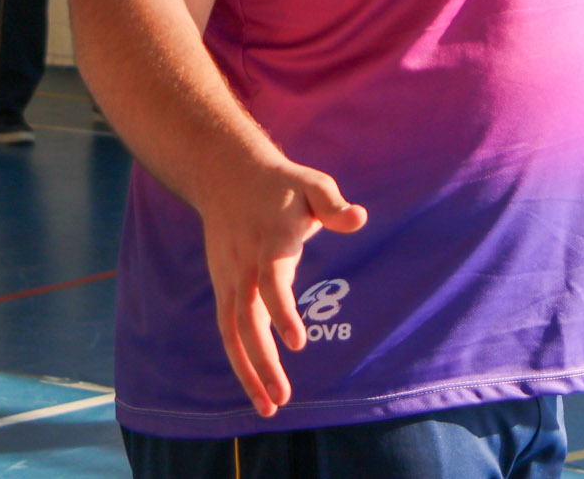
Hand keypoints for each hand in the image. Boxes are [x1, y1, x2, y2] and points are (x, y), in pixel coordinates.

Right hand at [199, 157, 366, 417]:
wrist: (227, 175)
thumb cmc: (283, 186)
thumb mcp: (313, 185)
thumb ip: (334, 206)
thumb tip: (359, 218)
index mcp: (271, 242)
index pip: (272, 282)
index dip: (282, 312)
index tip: (297, 343)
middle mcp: (245, 266)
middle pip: (248, 319)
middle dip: (262, 361)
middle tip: (282, 399)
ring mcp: (229, 278)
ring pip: (232, 332)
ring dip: (248, 372)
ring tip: (270, 408)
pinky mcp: (223, 287)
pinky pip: (227, 330)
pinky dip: (238, 360)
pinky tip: (255, 388)